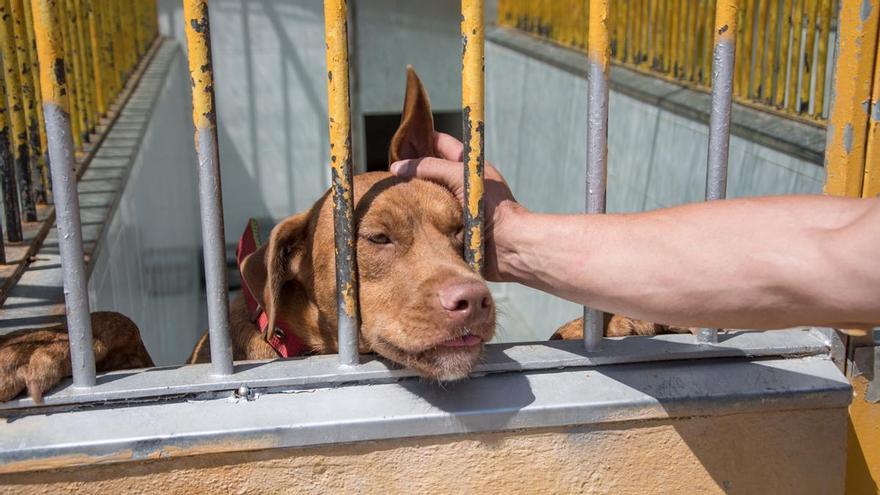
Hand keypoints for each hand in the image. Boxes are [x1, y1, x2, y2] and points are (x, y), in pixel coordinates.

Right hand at [390, 132, 524, 280]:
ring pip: (426, 196)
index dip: (422, 139)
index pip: (441, 144)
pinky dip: (414, 218)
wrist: (509, 246)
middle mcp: (461, 185)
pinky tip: (397, 218)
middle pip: (430, 170)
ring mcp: (455, 207)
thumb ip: (430, 167)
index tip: (398, 142)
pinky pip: (427, 220)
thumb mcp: (460, 177)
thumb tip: (397, 167)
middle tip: (386, 172)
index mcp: (468, 166)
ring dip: (410, 196)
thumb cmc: (492, 207)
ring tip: (387, 194)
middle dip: (410, 170)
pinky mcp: (450, 229)